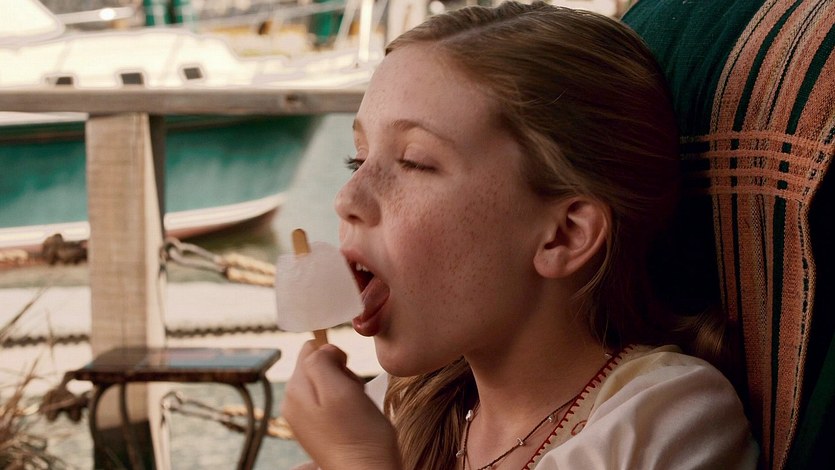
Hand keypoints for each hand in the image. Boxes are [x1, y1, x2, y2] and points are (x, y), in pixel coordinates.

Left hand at [282, 341, 400, 469]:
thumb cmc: (360, 435)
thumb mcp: (338, 389)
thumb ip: (322, 361)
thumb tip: (322, 348)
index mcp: (294, 390)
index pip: (311, 349)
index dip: (335, 356)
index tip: (346, 375)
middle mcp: (293, 403)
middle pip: (319, 365)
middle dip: (341, 373)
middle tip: (353, 394)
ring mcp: (305, 417)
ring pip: (328, 383)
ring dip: (346, 389)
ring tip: (356, 408)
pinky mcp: (318, 428)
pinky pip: (332, 401)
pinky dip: (347, 403)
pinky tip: (354, 418)